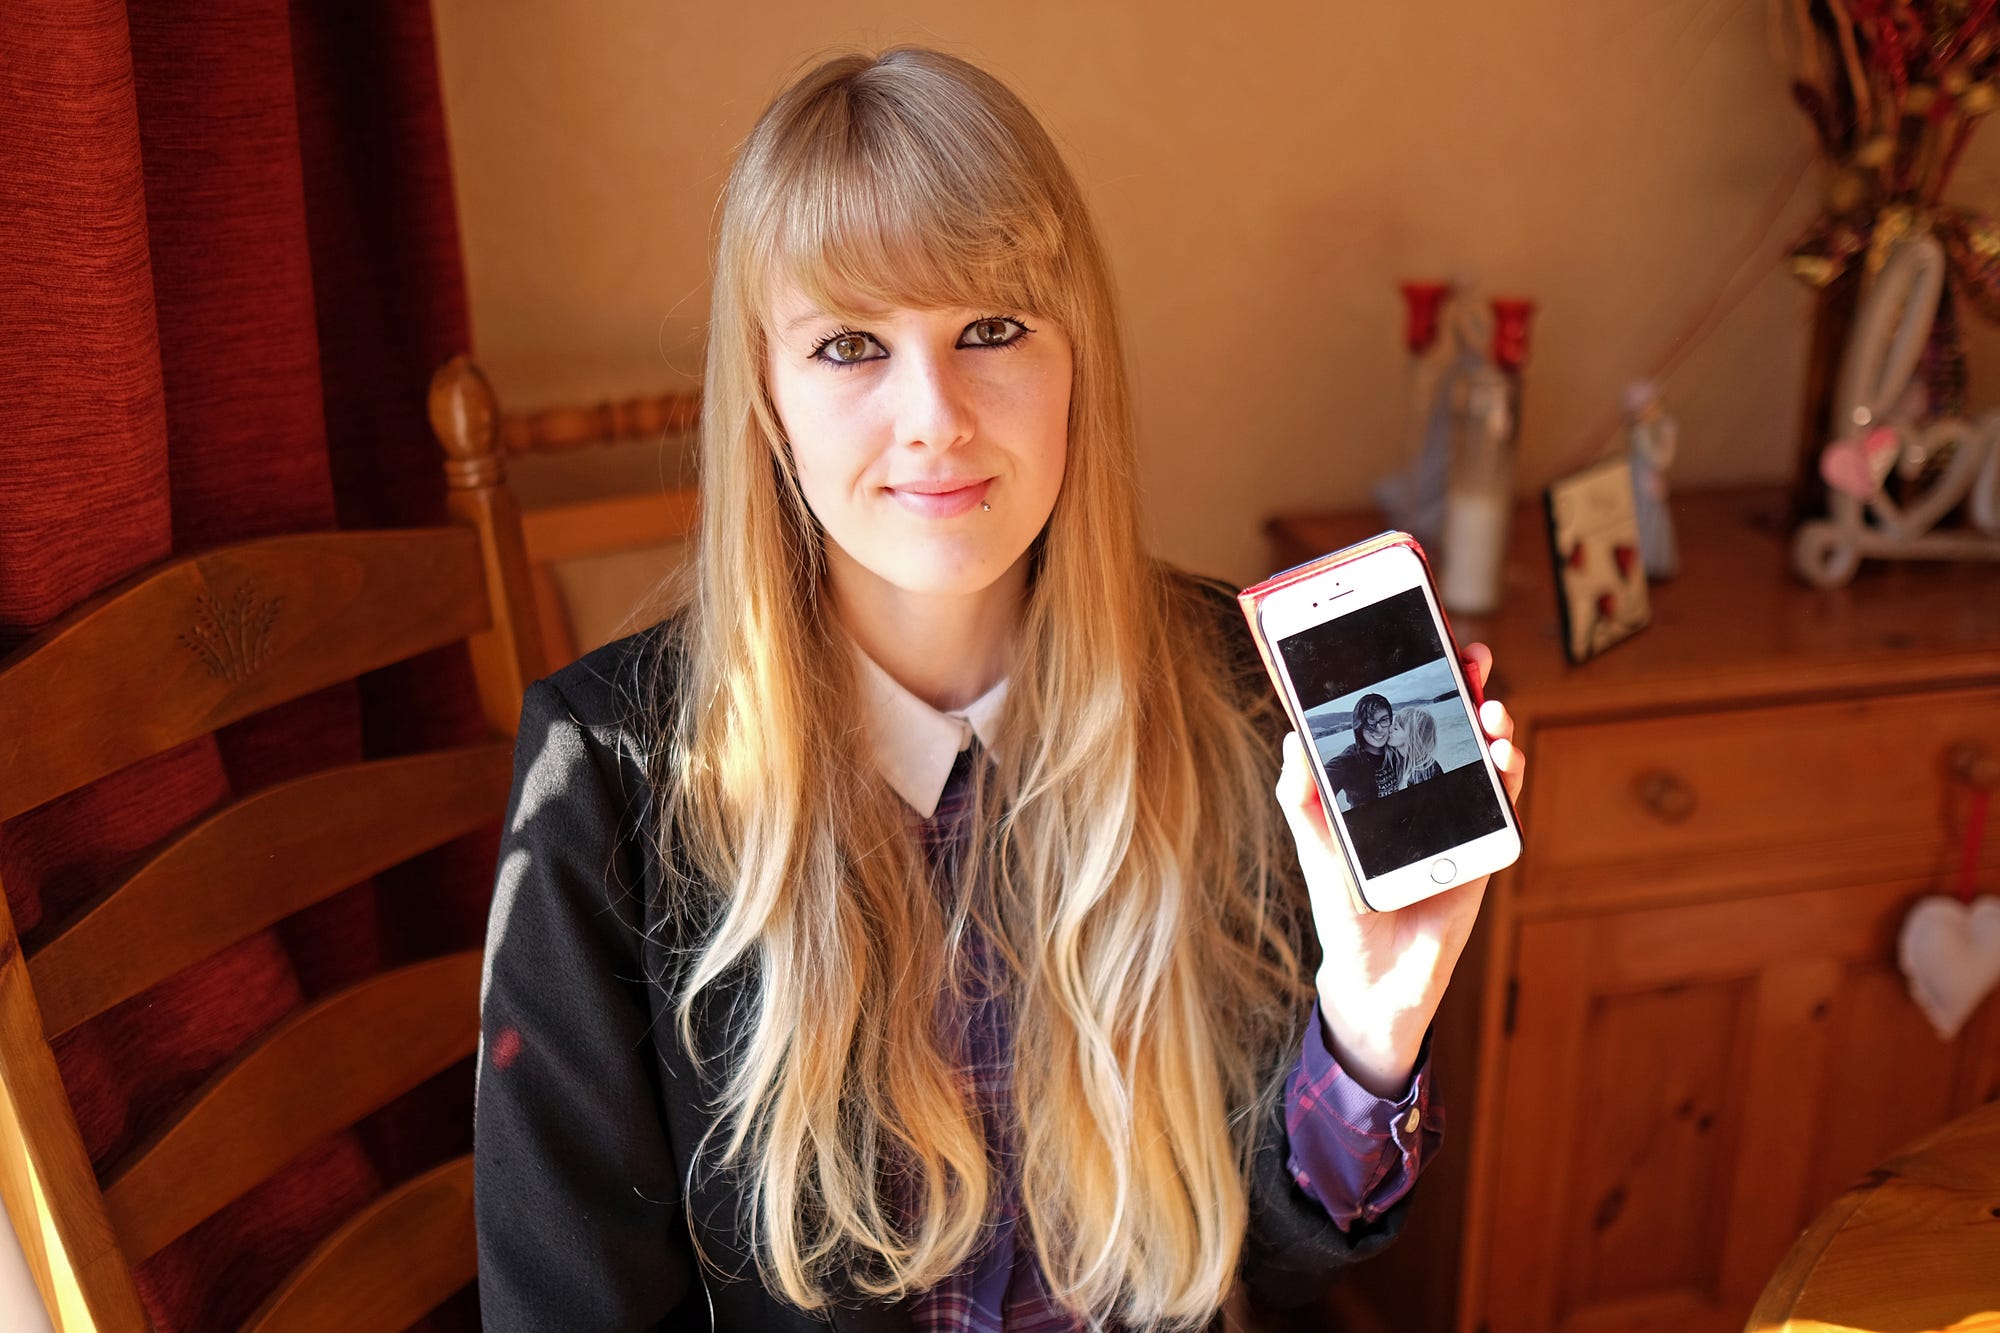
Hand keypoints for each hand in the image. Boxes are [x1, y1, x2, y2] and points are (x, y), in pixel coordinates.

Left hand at [1273, 643, 1526, 1097]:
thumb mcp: (1315, 842)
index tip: (1419, 642)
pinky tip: (1502, 756)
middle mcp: (1424, 789)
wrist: (1373, 971)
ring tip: (1490, 709)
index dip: (1414, 680)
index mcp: (1384, 781)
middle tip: (1470, 656)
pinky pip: (1501, 804)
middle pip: (1450, 724)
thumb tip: (1292, 737)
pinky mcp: (1481, 848)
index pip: (1403, 717)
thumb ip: (1302, 793)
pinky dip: (1508, 775)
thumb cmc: (1343, 903)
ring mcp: (1456, 816)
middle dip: (1464, 686)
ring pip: (1482, 756)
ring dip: (1492, 725)